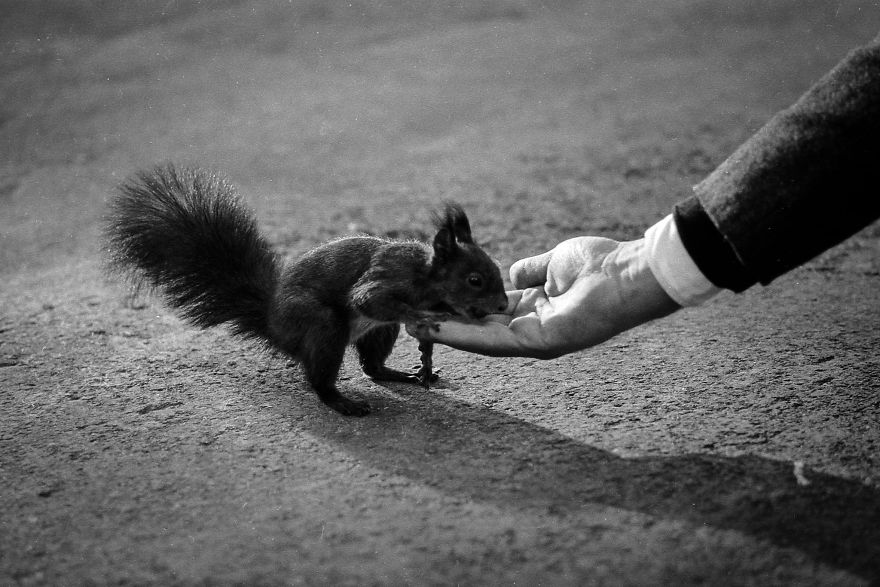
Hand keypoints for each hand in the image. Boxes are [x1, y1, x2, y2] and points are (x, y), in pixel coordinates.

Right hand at [406, 236, 680, 357]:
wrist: (627, 274)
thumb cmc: (598, 266)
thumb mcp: (553, 262)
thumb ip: (530, 270)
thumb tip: (511, 274)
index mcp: (535, 311)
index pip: (489, 314)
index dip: (461, 310)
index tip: (432, 303)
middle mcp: (532, 330)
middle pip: (479, 329)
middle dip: (445, 326)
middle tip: (410, 322)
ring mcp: (535, 341)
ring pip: (481, 339)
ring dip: (446, 334)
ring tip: (414, 327)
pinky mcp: (540, 344)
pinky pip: (495, 341)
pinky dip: (464, 336)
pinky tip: (438, 330)